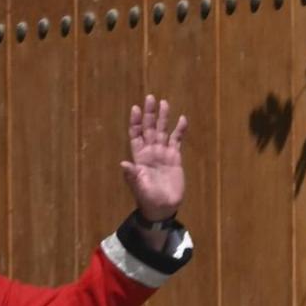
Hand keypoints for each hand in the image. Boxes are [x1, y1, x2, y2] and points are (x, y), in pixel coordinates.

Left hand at [120, 94, 186, 221]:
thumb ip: (132, 174)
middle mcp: (150, 152)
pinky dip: (179, 130)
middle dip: (149, 114)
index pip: (136, 135)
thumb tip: (123, 163)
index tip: (136, 108)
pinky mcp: (175, 158)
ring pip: (162, 131)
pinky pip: (177, 140)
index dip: (135, 122)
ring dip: (163, 118)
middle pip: (149, 129)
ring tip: (164, 103)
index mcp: (139, 157)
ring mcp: (163, 154)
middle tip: (150, 97)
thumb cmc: (148, 198)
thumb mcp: (139, 187)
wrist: (163, 207)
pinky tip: (182, 119)